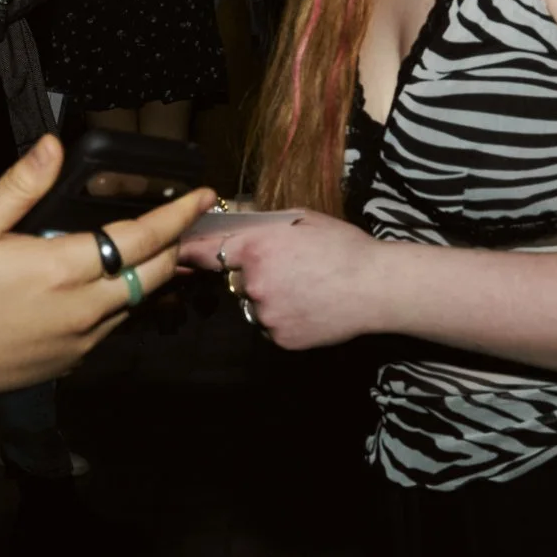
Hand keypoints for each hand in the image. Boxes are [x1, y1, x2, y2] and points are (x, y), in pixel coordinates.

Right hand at [0, 134, 212, 410]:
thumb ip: (20, 187)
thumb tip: (54, 147)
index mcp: (63, 268)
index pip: (141, 237)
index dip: (177, 215)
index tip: (204, 194)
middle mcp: (85, 308)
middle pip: (154, 273)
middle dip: (176, 243)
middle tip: (184, 217)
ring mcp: (83, 340)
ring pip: (137, 302)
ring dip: (151, 273)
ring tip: (152, 247)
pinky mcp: (73, 362)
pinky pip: (113, 325)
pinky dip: (122, 300)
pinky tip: (103, 285)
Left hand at [178, 208, 383, 349]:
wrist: (377, 287)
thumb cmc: (343, 246)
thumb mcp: (301, 219)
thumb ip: (261, 222)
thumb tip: (233, 219)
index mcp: (256, 248)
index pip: (207, 251)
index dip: (192, 252)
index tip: (179, 253)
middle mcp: (253, 282)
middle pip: (237, 280)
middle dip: (253, 275)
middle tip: (289, 269)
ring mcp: (266, 314)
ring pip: (255, 305)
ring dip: (270, 298)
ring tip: (306, 289)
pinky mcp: (280, 338)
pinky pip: (271, 326)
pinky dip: (285, 319)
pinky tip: (310, 306)